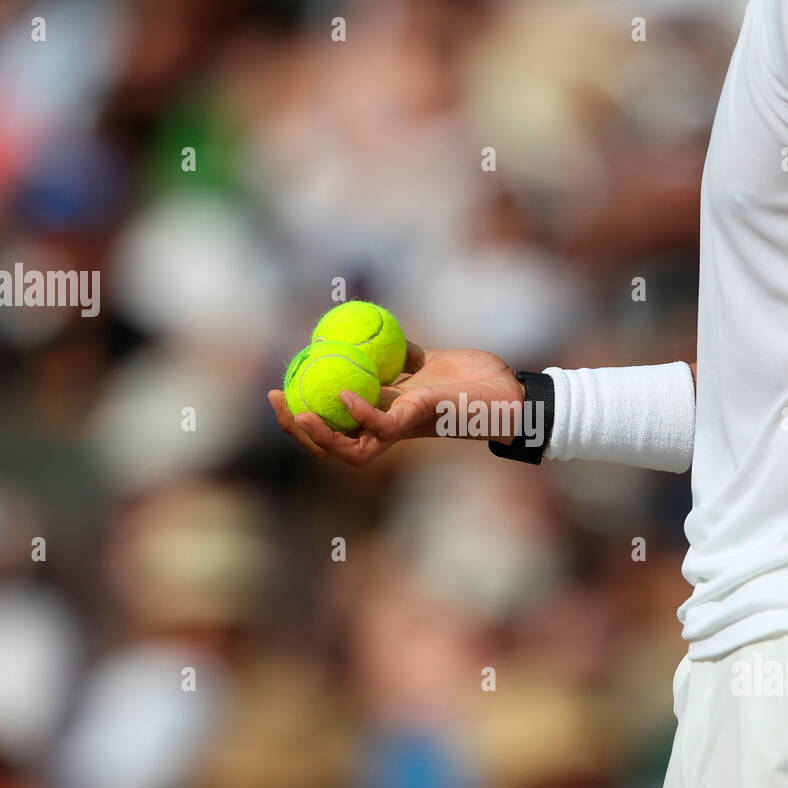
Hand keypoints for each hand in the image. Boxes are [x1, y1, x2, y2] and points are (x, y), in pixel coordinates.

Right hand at [267, 342, 524, 466]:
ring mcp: (402, 429)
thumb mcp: (434, 361)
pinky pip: (380, 425)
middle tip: (277, 399)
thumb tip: (383, 339)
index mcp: (387, 416)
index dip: (304, 411)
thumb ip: (407, 357)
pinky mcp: (417, 422)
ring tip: (298, 414)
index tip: (281, 386)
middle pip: (332, 442)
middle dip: (297, 427)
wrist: (510, 393)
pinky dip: (360, 412)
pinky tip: (343, 393)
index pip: (336, 423)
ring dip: (320, 435)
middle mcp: (389, 429)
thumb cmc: (477, 380)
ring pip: (350, 448)